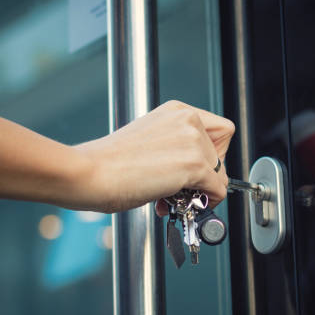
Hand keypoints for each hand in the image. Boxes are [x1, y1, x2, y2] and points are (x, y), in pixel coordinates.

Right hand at [73, 100, 234, 213]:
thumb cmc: (109, 162)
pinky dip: (205, 203)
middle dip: (205, 175)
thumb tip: (192, 172)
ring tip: (172, 197)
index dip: (211, 153)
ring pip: (221, 174)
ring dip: (201, 191)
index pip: (218, 130)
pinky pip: (218, 190)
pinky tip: (177, 203)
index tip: (197, 168)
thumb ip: (175, 148)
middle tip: (183, 188)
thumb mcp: (149, 141)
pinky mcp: (195, 165)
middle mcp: (187, 120)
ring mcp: (193, 141)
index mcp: (176, 111)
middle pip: (222, 153)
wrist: (92, 173)